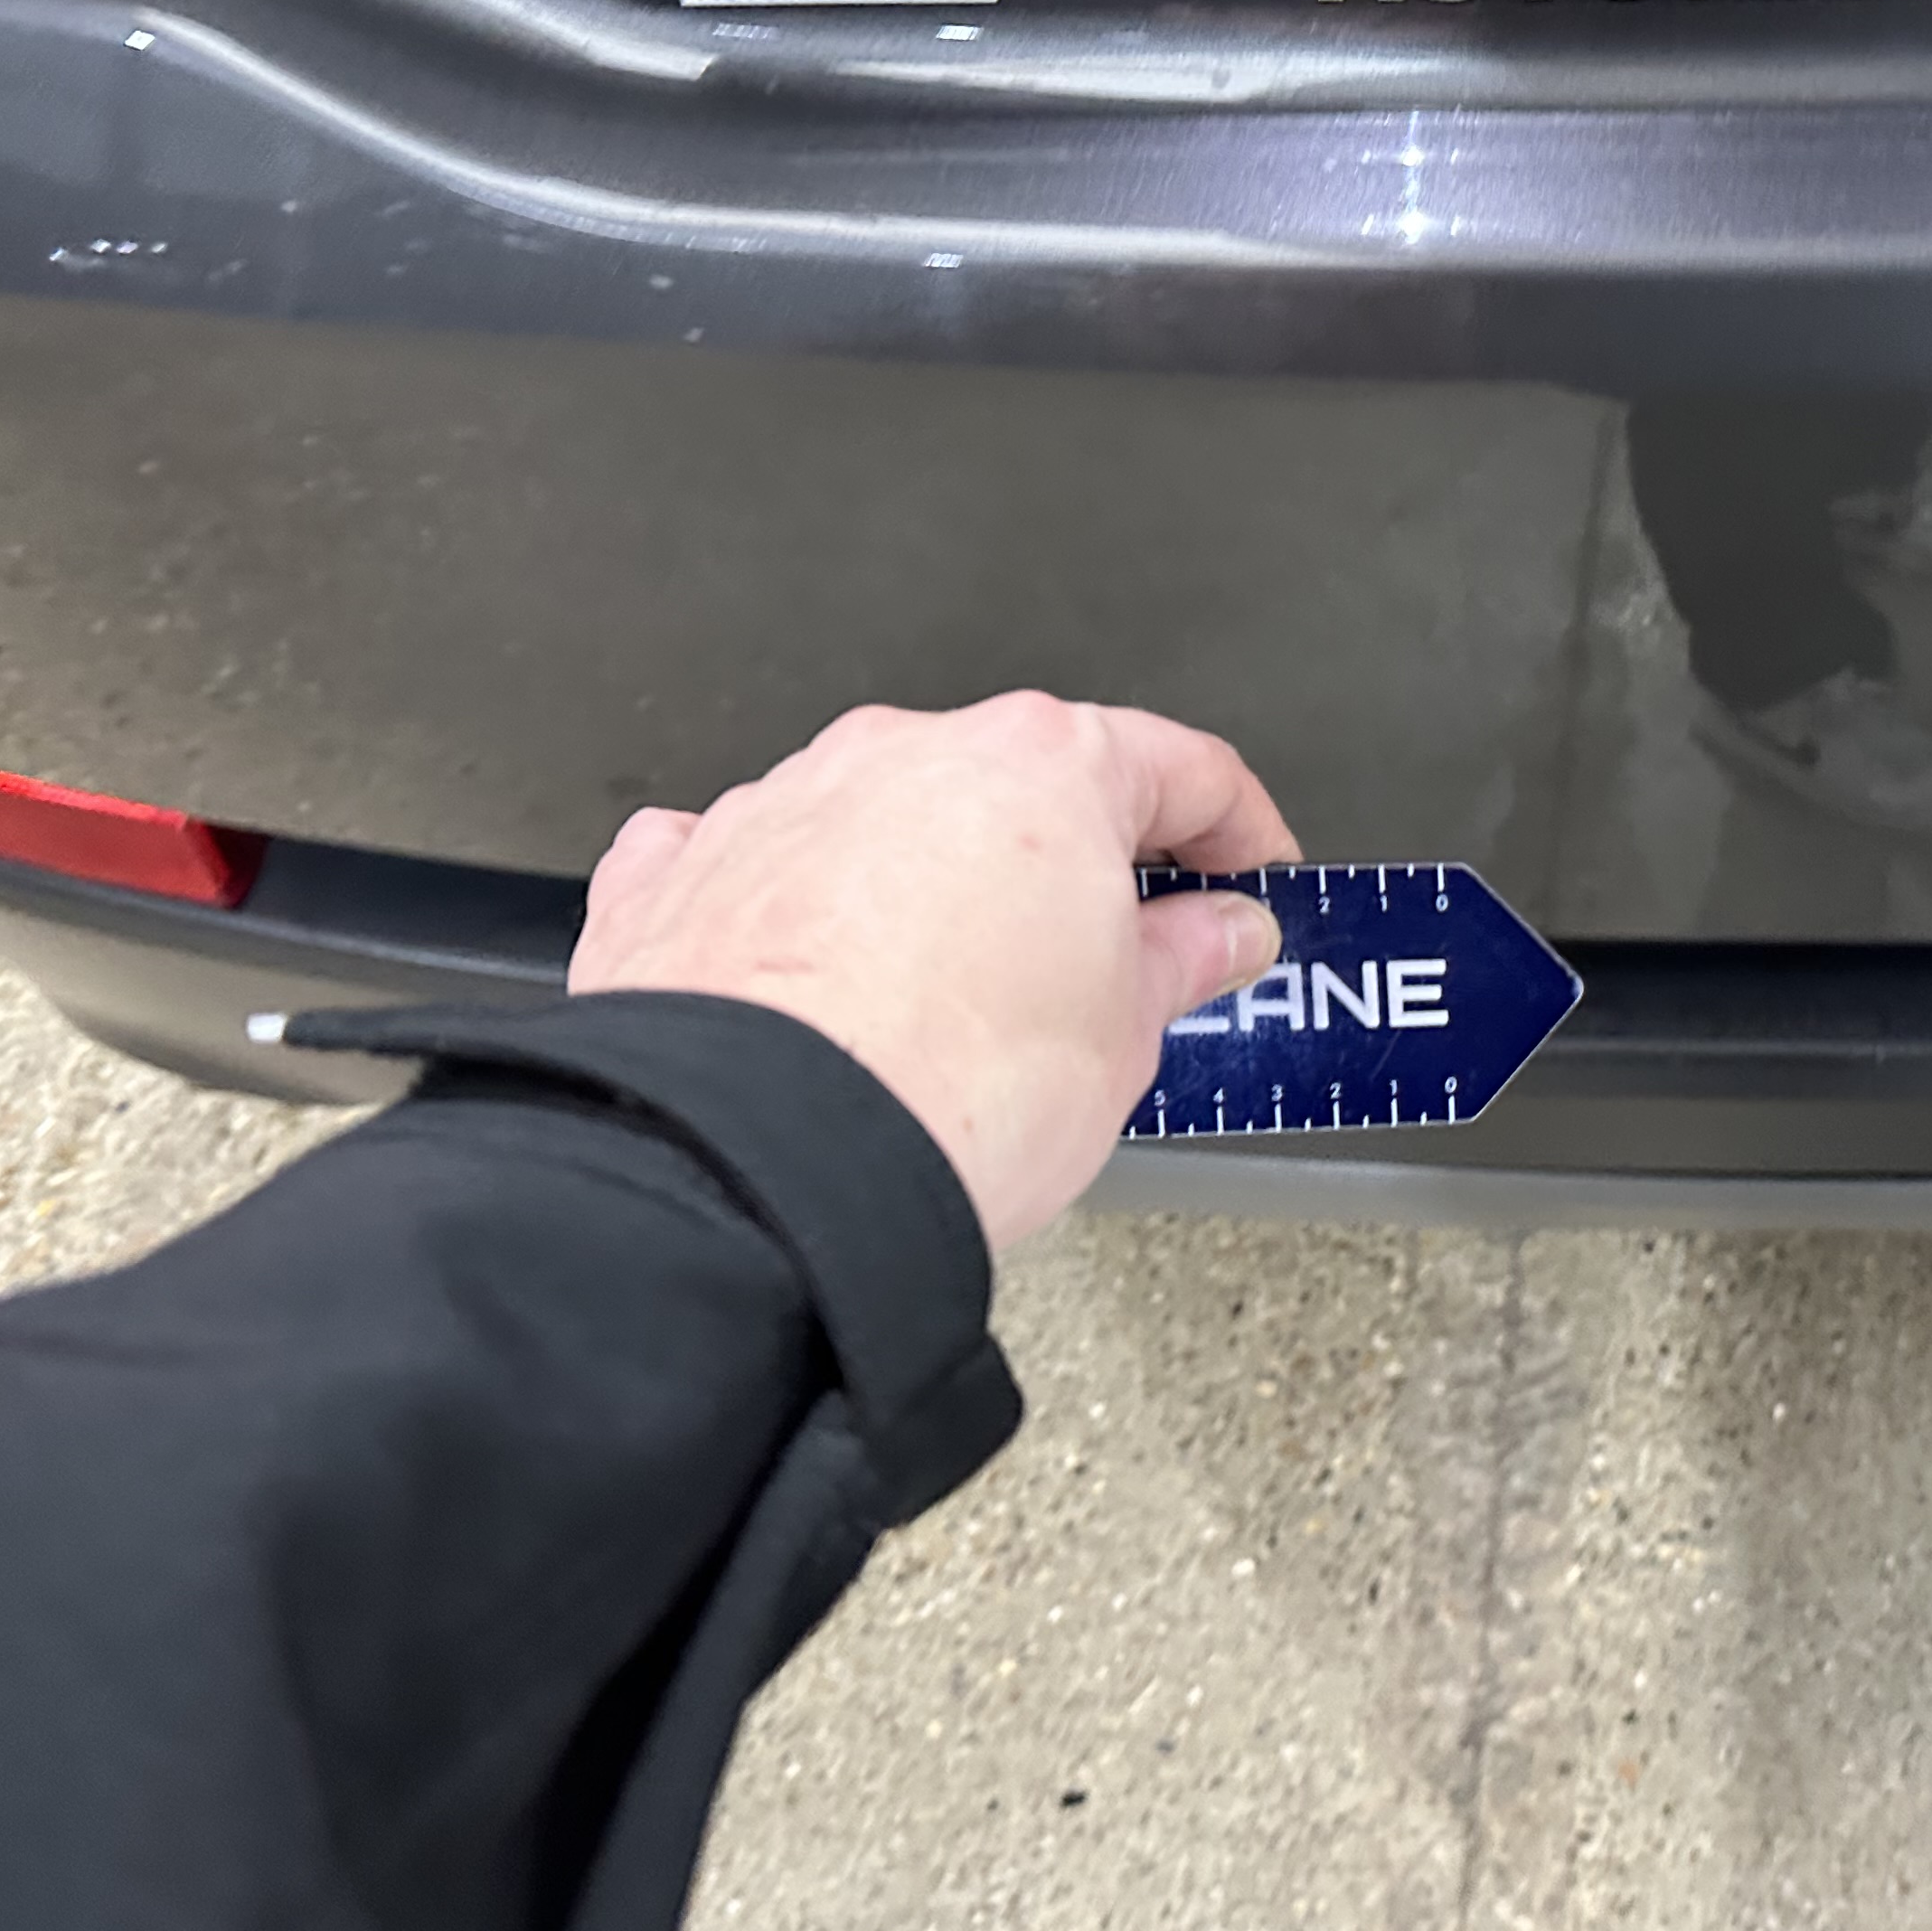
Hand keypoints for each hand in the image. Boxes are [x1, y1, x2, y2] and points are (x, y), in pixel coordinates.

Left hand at [566, 695, 1297, 1249]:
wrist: (758, 1173)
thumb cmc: (946, 1088)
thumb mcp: (1127, 1034)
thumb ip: (1183, 960)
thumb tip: (1218, 933)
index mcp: (1040, 765)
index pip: (1183, 768)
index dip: (1241, 834)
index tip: (1251, 885)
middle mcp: (906, 757)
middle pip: (1027, 789)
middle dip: (1079, 867)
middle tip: (1124, 964)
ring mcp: (784, 804)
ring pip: (891, 825)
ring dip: (938, 889)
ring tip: (964, 1004)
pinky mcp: (680, 875)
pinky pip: (760, 867)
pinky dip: (798, 912)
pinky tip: (820, 980)